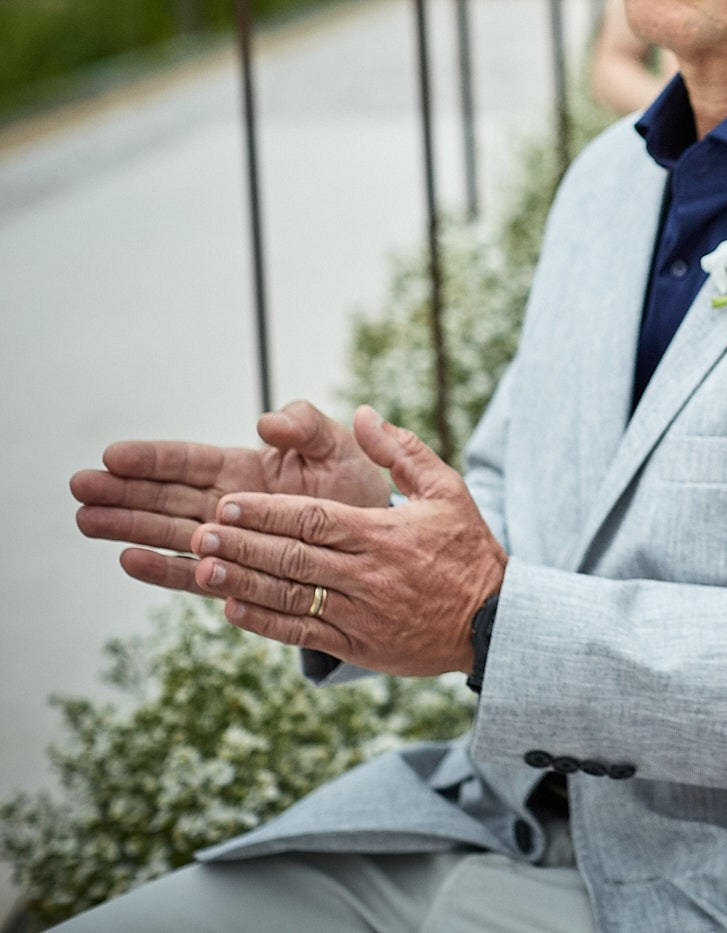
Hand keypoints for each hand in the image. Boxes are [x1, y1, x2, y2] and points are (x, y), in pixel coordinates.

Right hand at [72, 401, 390, 596]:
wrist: (379, 539)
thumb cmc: (356, 485)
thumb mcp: (337, 446)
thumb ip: (305, 426)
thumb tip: (267, 421)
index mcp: (246, 468)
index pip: (191, 461)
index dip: (153, 458)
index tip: (113, 454)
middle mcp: (228, 505)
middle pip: (166, 496)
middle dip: (123, 490)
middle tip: (78, 487)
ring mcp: (229, 540)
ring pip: (170, 532)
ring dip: (128, 527)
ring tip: (85, 520)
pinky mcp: (238, 573)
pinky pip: (198, 573)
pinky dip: (166, 568)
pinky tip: (129, 560)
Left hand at [187, 406, 505, 676]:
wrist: (491, 620)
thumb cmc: (467, 550)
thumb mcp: (447, 490)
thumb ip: (403, 451)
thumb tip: (364, 415)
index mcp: (383, 533)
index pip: (313, 519)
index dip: (267, 512)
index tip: (230, 504)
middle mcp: (368, 574)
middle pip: (292, 556)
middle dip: (242, 543)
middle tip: (201, 533)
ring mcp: (361, 613)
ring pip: (290, 595)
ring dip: (242, 581)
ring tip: (202, 567)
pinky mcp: (359, 644)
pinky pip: (302, 633)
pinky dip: (264, 622)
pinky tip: (233, 608)